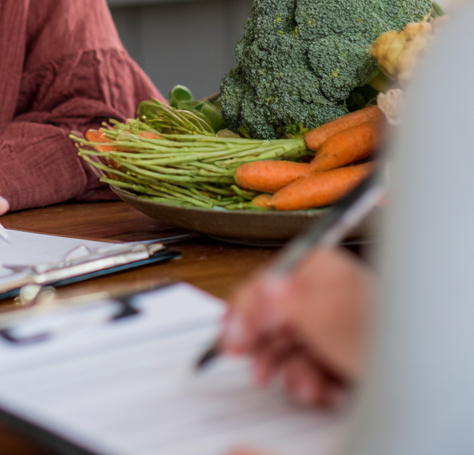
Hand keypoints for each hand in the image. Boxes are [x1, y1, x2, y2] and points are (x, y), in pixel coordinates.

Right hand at [221, 248, 372, 407]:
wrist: (424, 381)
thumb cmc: (388, 339)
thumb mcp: (332, 319)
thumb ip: (292, 302)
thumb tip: (263, 288)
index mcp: (316, 266)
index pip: (264, 282)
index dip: (244, 311)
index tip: (233, 338)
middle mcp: (319, 290)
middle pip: (271, 315)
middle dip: (268, 348)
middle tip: (257, 370)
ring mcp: (327, 322)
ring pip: (286, 346)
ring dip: (289, 372)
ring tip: (306, 388)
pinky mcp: (334, 350)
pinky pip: (303, 363)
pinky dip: (308, 381)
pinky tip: (322, 390)